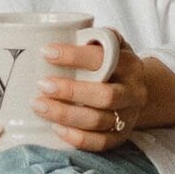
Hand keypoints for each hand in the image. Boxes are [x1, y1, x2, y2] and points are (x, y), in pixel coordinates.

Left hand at [32, 31, 156, 152]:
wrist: (135, 91)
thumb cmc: (112, 65)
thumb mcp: (111, 45)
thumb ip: (94, 37)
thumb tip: (62, 30)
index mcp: (130, 64)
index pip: (104, 58)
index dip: (74, 56)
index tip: (46, 52)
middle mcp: (134, 92)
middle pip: (105, 96)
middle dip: (70, 91)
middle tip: (42, 85)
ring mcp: (128, 117)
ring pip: (98, 121)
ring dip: (66, 115)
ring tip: (39, 105)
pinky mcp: (120, 137)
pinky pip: (99, 143)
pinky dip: (76, 138)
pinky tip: (55, 129)